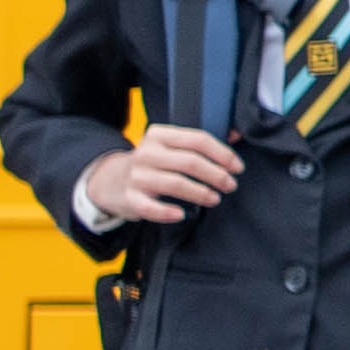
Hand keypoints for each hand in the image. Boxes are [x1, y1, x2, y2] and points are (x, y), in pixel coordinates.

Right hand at [84, 122, 245, 230]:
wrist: (112, 179)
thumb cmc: (154, 163)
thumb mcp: (170, 146)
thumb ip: (199, 142)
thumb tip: (236, 135)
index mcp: (160, 135)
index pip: (198, 140)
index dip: (222, 154)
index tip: (238, 168)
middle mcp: (147, 152)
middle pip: (190, 162)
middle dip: (216, 175)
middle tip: (230, 185)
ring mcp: (136, 175)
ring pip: (175, 183)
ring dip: (200, 193)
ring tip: (214, 198)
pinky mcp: (129, 197)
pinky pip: (149, 207)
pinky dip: (167, 212)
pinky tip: (182, 214)